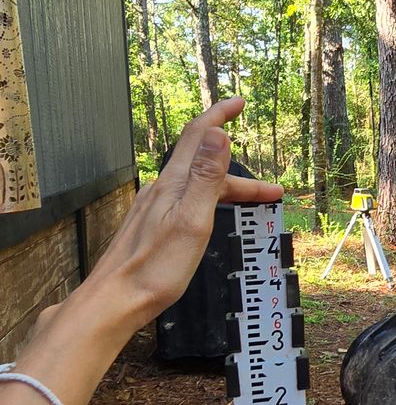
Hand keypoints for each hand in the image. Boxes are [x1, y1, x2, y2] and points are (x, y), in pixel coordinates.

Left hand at [84, 97, 280, 334]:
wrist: (115, 301)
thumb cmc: (154, 268)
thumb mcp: (191, 220)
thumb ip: (205, 176)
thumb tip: (218, 133)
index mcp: (173, 184)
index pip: (197, 136)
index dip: (219, 115)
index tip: (239, 103)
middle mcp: (160, 190)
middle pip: (202, 165)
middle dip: (240, 173)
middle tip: (271, 189)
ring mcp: (153, 208)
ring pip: (195, 186)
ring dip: (227, 190)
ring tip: (252, 207)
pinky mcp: (150, 226)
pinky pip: (186, 202)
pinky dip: (209, 202)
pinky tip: (211, 218)